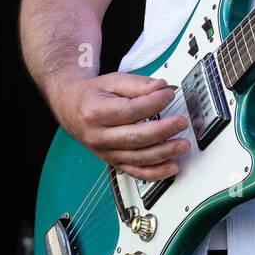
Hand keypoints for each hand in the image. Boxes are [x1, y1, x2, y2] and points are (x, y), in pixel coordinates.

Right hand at [53, 72, 190, 181]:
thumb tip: (161, 87)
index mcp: (96, 112)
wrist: (72, 109)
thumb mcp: (113, 81)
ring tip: (182, 145)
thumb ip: (138, 84)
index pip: (130, 110)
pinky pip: (134, 171)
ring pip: (137, 158)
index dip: (154, 103)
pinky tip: (171, 168)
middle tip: (181, 123)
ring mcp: (105, 152)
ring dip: (163, 153)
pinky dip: (155, 172)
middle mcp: (98, 136)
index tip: (169, 94)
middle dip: (162, 131)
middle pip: (134, 137)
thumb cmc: (93, 95)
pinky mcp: (112, 162)